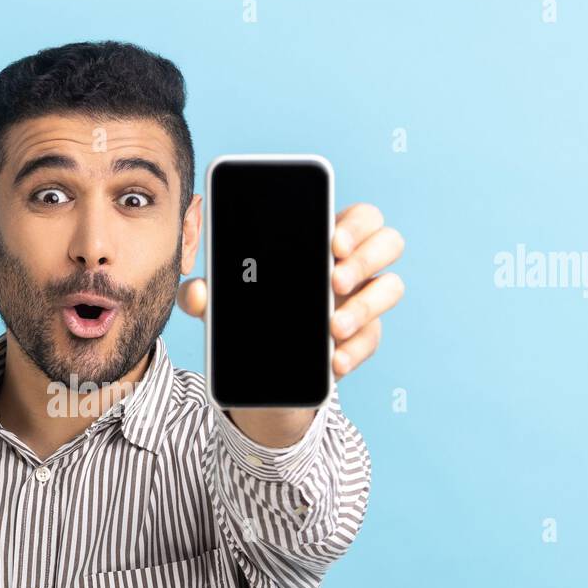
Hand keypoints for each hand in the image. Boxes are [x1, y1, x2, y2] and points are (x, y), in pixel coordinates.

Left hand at [176, 201, 402, 446]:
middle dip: (366, 257)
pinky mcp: (363, 338)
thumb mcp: (223, 305)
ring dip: (366, 305)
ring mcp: (362, 301)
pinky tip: (334, 361)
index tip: (333, 241)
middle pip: (387, 241)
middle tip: (333, 279)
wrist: (262, 370)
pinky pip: (374, 338)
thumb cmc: (249, 315)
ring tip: (333, 326)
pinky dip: (356, 349)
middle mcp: (352, 265)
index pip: (357, 216)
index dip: (354, 223)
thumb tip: (195, 292)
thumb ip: (205, 295)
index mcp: (322, 241)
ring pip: (391, 287)